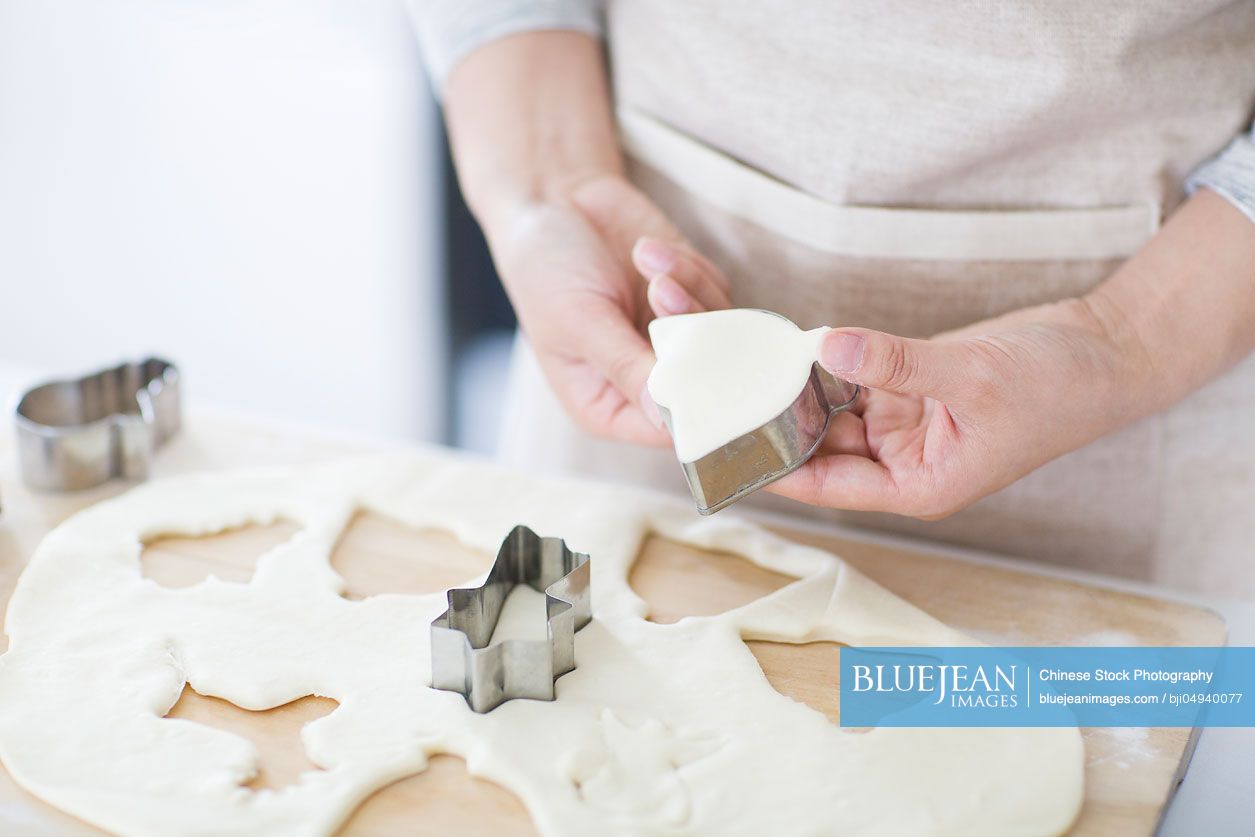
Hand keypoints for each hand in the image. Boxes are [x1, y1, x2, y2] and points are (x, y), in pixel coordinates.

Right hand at [489, 174, 729, 444]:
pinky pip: (718, 297)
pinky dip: (690, 270)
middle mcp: (645, 383)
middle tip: (659, 290)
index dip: (695, 403)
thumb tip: (670, 418)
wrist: (553, 201)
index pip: (668, 429)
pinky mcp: (692, 302)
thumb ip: (629, 369)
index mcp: (607, 406)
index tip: (700, 364)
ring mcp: (672, 341)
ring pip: (719, 337)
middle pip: (705, 383)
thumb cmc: (547, 270)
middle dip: (689, 334)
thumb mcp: (581, 323)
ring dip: (689, 292)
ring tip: (645, 258)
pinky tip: (648, 250)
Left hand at [761, 298, 1150, 517]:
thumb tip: (829, 344)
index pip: (828, 487)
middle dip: (773, 424)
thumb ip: (899, 363)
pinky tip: (785, 342)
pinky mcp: (906, 387)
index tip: (723, 450)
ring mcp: (902, 423)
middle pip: (819, 448)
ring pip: (829, 411)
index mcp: (918, 486)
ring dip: (793, 390)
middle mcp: (902, 462)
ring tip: (737, 365)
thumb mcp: (972, 375)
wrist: (1102, 351)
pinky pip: (851, 378)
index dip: (775, 470)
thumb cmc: (1058, 387)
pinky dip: (824, 363)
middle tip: (715, 395)